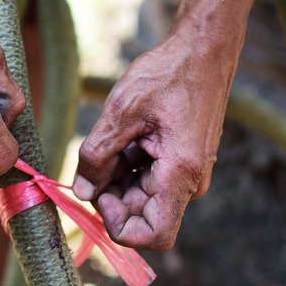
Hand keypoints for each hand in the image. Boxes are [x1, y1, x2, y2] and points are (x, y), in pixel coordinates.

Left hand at [72, 29, 236, 250]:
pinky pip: (148, 179)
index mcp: (180, 173)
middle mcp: (189, 181)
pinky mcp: (181, 163)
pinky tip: (124, 134)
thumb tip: (81, 192)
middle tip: (96, 157)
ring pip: (141, 197)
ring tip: (113, 136)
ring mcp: (186, 173)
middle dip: (111, 194)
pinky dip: (128, 164)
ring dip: (117, 177)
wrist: (204, 49)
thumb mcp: (121, 110)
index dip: (119, 225)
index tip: (101, 193)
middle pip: (141, 215)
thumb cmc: (169, 73)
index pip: (153, 235)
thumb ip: (97, 155)